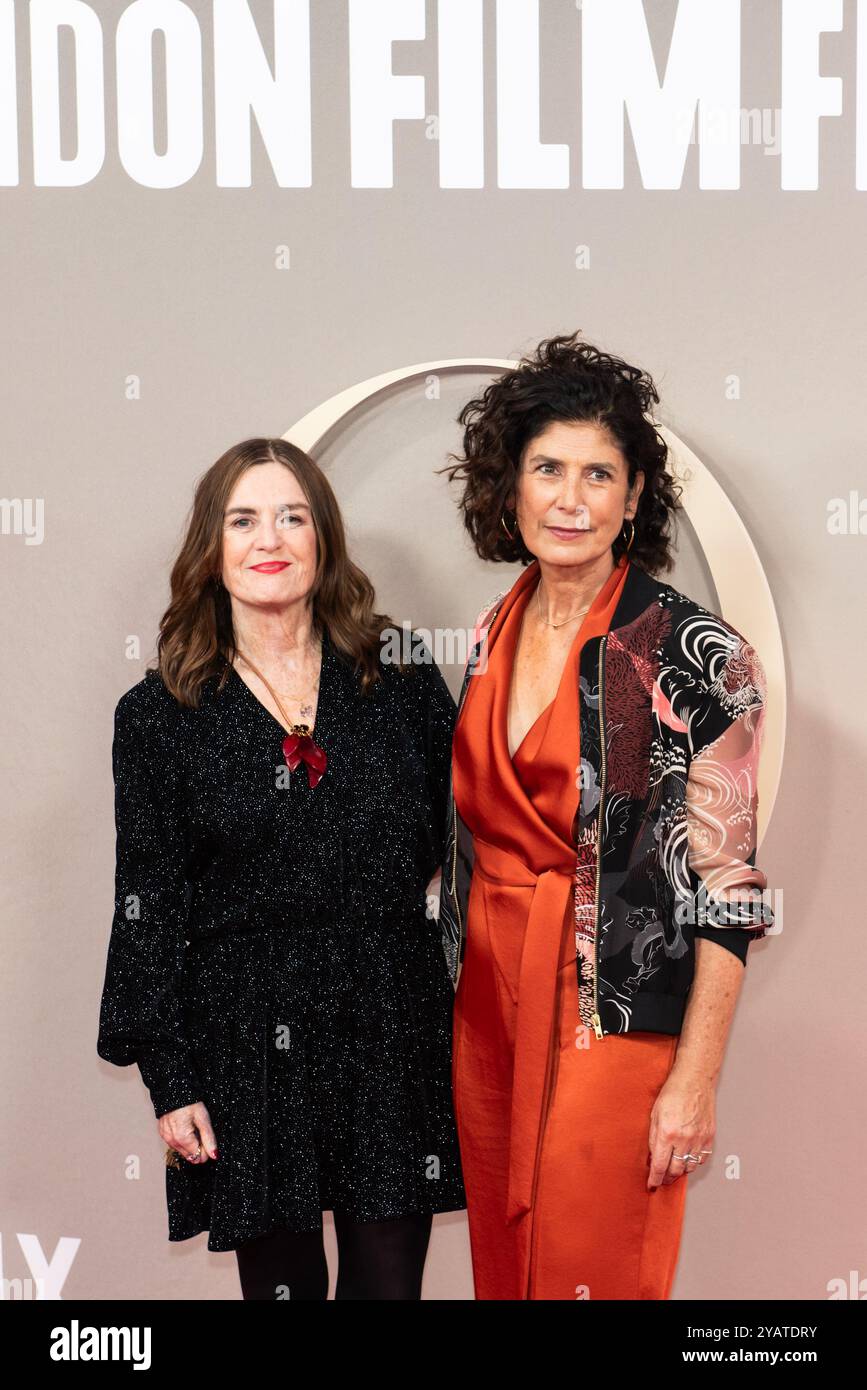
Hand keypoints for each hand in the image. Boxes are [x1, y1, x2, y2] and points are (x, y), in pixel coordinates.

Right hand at [158, 1101, 217, 1164]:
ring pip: (182, 1151)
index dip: (206, 1151)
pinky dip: (182, 1140)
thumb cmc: (189, 1102)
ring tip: (193, 1128)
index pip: (197, 1157)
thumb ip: (209, 1138)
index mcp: (182, 1138)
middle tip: (202, 1133)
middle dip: (198, 1148)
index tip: (208, 1141)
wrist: (173, 1090)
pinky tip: (186, 1128)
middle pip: (190, 1156)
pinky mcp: (163, 1134)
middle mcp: (172, 1141)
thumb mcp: (203, 1119)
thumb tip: (214, 1154)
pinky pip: (175, 1144)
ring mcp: (166, 1138)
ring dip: (190, 1144)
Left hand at [646, 1066, 714, 1190]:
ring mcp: (699, 1139)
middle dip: (667, 1178)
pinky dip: (694, 1162)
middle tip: (662, 1179)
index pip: (660, 1165)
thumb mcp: (655, 1114)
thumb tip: (654, 1157)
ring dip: (680, 1171)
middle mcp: (684, 1139)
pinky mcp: (710, 1137)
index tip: (652, 1184)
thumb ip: (654, 1138)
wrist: (695, 1080)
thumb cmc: (673, 1093)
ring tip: (674, 1170)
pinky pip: (702, 1158)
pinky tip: (688, 1160)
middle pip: (675, 1170)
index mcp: (667, 1133)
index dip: (655, 1178)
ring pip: (689, 1166)